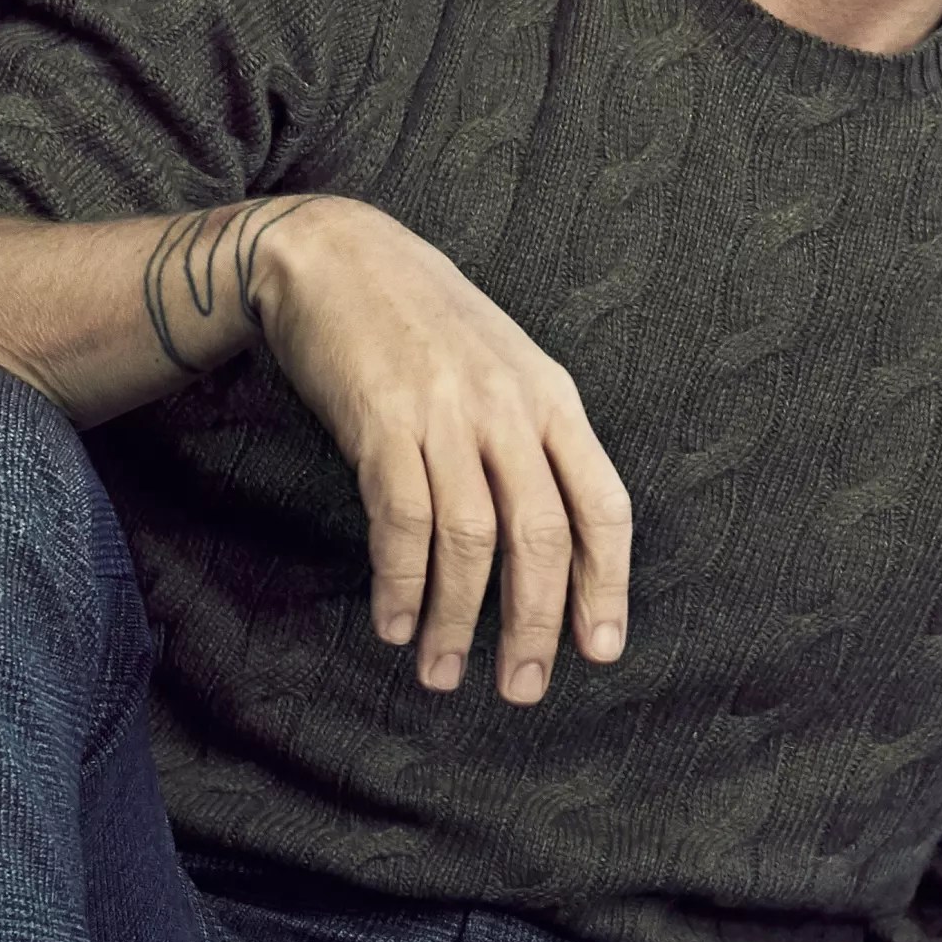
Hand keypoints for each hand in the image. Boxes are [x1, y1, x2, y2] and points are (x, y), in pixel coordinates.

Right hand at [251, 200, 630, 702]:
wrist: (334, 254)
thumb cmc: (421, 322)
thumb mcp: (502, 366)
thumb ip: (530, 440)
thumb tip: (551, 543)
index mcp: (551, 397)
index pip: (602, 505)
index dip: (606, 585)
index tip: (601, 649)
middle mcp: (508, 407)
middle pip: (541, 535)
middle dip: (536, 623)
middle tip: (522, 688)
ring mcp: (445, 413)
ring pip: (469, 540)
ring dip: (457, 619)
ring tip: (442, 672)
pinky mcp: (382, 422)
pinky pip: (401, 522)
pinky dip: (402, 584)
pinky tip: (397, 623)